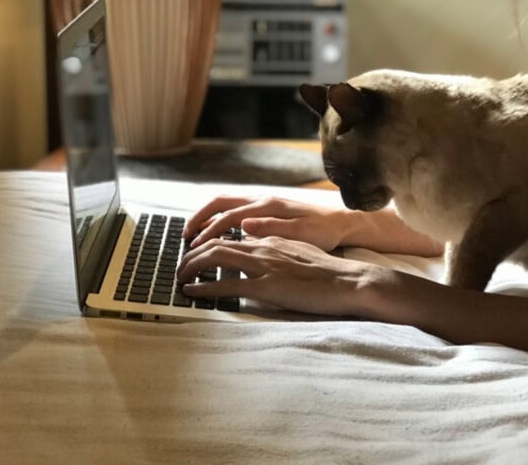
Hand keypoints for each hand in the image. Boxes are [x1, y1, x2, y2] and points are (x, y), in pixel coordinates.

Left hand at [176, 236, 386, 316]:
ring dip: (191, 267)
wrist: (348, 282)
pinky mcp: (267, 287)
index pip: (231, 236)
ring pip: (215, 258)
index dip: (208, 243)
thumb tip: (261, 256)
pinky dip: (204, 288)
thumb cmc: (329, 272)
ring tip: (179, 277)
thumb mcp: (300, 253)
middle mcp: (264, 247)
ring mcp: (264, 266)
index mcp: (272, 239)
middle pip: (216, 243)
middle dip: (192, 254)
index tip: (196, 253)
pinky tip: (191, 292)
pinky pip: (226, 285)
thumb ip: (278, 252)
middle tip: (180, 266)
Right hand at [183, 195, 352, 251]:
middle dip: (200, 218)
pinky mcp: (269, 213)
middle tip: (184, 237)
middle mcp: (263, 202)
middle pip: (221, 203)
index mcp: (268, 207)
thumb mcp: (301, 232)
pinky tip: (218, 238)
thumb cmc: (325, 231)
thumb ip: (271, 228)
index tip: (194, 247)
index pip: (229, 216)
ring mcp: (265, 206)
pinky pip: (237, 213)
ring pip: (227, 207)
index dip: (209, 231)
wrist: (345, 223)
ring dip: (209, 219)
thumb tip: (243, 224)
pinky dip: (221, 222)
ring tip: (194, 237)